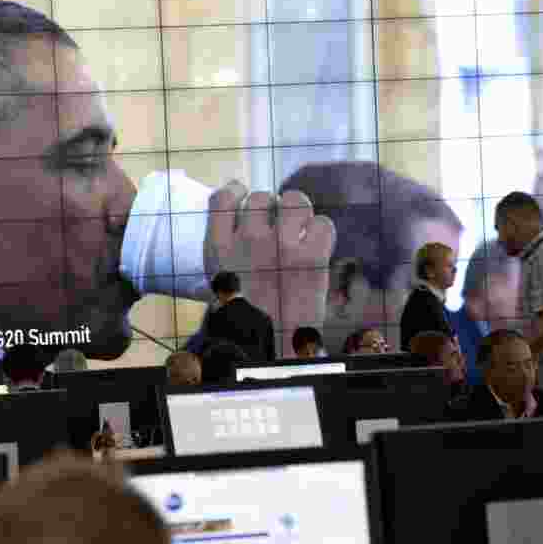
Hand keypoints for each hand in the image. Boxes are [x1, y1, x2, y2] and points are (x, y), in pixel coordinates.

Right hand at [206, 181, 335, 355]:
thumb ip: (227, 247)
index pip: (223, 196)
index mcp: (219, 247)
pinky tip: (316, 249)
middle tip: (278, 230)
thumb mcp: (220, 283)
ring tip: (299, 233)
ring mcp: (281, 245)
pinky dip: (323, 234)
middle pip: (261, 196)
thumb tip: (240, 208)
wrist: (271, 352)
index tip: (244, 199)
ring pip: (294, 200)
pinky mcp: (312, 256)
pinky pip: (323, 223)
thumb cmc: (246, 320)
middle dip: (272, 209)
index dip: (237, 192)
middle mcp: (248, 239)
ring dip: (299, 214)